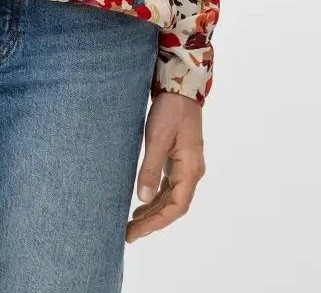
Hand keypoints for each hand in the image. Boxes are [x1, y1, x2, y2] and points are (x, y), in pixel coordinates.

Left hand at [126, 91, 205, 242]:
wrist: (180, 88)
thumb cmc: (170, 111)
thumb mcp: (157, 139)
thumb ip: (150, 169)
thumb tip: (141, 199)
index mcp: (190, 169)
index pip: (176, 206)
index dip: (156, 222)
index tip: (136, 231)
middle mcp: (192, 172)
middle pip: (173, 206)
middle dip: (152, 221)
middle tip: (128, 233)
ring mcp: (186, 166)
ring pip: (171, 197)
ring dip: (153, 211)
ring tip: (132, 223)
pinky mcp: (179, 159)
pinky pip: (169, 186)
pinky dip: (155, 197)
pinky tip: (142, 203)